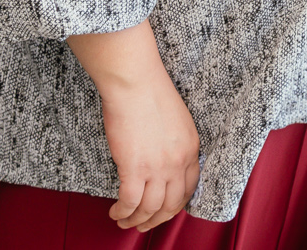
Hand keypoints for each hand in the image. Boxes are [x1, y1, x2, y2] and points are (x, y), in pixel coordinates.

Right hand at [97, 69, 200, 230]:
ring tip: (125, 222)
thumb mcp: (177, 120)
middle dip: (157, 219)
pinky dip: (122, 212)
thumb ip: (175, 144)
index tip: (165, 209)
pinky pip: (130, 202)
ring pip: (150, 208)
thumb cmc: (149, 92)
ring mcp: (157, 167)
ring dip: (137, 220)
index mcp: (191, 148)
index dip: (176, 204)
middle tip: (145, 224)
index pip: (189, 188)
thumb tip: (162, 161)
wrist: (135, 81)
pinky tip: (116, 212)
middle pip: (172, 204)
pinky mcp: (134, 168)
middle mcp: (178, 162)